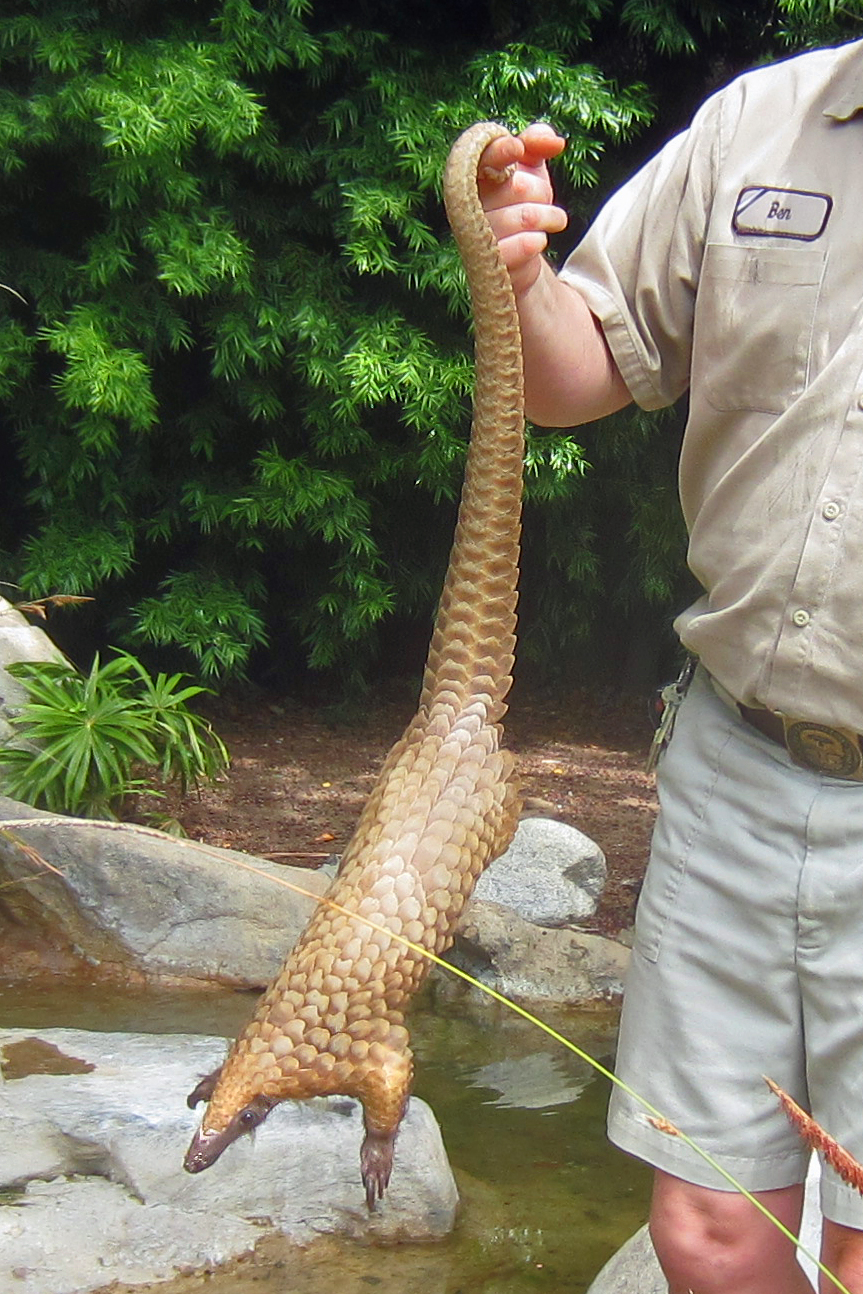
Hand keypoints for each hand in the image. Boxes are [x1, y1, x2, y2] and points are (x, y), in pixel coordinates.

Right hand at [478, 123, 567, 294]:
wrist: (524, 253)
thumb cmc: (523, 205)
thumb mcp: (531, 168)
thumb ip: (536, 143)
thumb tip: (554, 141)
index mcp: (476, 176)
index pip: (484, 156)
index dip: (501, 150)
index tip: (518, 149)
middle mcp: (469, 204)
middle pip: (518, 186)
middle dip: (541, 192)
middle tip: (544, 200)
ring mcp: (475, 236)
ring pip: (525, 217)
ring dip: (548, 217)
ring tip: (553, 221)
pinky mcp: (487, 264)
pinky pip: (522, 245)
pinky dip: (537, 240)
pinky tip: (537, 241)